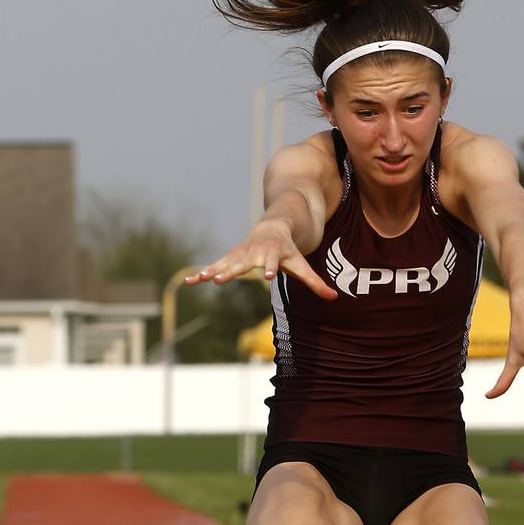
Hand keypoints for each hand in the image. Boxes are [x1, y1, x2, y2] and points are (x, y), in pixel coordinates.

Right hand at [184, 218, 337, 301]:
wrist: (274, 226)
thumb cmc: (289, 251)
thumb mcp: (302, 265)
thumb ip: (316, 283)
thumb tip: (335, 298)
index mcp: (273, 254)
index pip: (272, 263)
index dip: (270, 268)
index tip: (266, 275)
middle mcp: (254, 252)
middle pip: (242, 263)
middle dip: (231, 271)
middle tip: (220, 280)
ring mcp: (240, 254)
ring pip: (225, 263)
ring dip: (211, 271)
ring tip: (199, 279)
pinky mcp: (231, 257)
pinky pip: (215, 265)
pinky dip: (202, 272)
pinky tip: (188, 282)